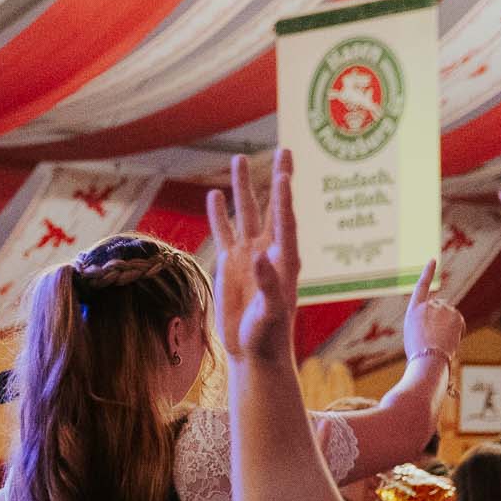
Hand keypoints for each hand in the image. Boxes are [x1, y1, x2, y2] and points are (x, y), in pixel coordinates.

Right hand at [207, 149, 300, 361]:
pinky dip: (218, 214)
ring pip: (245, 214)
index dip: (284, 199)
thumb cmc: (269, 334)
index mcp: (285, 259)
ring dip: (243, 187)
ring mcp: (249, 255)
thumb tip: (256, 256)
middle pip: (272, 207)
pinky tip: (214, 195)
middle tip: (285, 149)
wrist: (254, 350)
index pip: (286, 222)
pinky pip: (224, 233)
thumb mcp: (272, 311)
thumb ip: (267, 283)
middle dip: (277, 178)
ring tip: (239, 159)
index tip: (283, 175)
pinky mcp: (231, 264)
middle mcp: (269, 250)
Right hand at [402, 259, 464, 361]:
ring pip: (449, 317)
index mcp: (414, 310)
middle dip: (440, 320)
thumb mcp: (415, 334)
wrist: (428, 359)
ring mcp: (444, 309)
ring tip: (439, 342)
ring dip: (448, 328)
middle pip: (439, 308)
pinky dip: (457, 332)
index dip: (427, 272)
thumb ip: (426, 321)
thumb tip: (443, 320)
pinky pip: (459, 324)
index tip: (433, 260)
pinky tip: (449, 341)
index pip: (422, 286)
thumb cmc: (418, 353)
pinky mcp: (456, 316)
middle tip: (433, 338)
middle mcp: (429, 305)